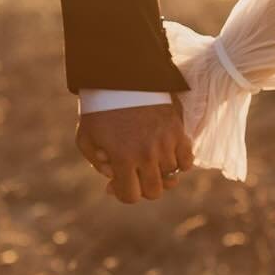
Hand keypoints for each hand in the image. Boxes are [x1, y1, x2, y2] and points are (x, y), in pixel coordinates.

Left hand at [76, 102, 194, 204]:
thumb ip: (98, 165)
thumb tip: (112, 182)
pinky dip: (180, 163)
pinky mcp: (178, 131)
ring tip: (150, 159)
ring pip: (171, 176)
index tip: (120, 184)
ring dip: (160, 172)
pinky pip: (187, 161)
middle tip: (137, 174)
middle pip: (154, 191)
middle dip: (143, 187)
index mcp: (122, 158)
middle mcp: (146, 154)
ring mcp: (165, 143)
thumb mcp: (87, 139)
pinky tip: (169, 156)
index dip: (124, 194)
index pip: (131, 196)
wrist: (122, 78)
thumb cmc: (100, 110)